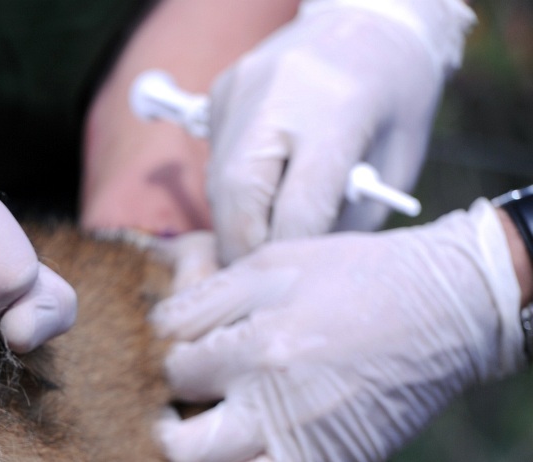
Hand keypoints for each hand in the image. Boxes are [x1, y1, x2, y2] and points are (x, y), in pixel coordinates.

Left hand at [152, 200, 525, 461]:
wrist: (448, 309)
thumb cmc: (353, 278)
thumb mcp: (273, 264)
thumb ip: (205, 299)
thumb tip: (154, 329)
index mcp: (259, 347)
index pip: (171, 376)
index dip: (157, 371)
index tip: (165, 367)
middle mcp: (278, 406)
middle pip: (182, 451)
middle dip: (159, 439)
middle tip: (162, 422)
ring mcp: (307, 450)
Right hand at [206, 0, 473, 264]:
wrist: (370, 19)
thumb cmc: (394, 98)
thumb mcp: (396, 162)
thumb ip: (350, 218)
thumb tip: (297, 263)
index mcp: (337, 110)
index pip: (297, 210)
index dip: (294, 255)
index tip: (292, 284)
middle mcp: (278, 93)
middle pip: (238, 198)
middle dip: (244, 248)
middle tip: (255, 278)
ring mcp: (241, 89)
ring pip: (218, 184)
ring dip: (236, 221)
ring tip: (263, 235)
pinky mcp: (221, 91)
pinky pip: (215, 159)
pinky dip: (233, 188)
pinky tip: (262, 188)